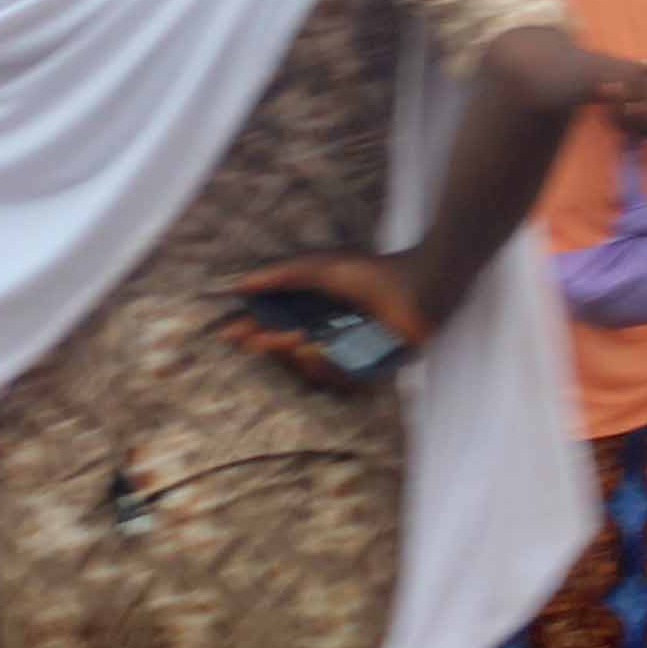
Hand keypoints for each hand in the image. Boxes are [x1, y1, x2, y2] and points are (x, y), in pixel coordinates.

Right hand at [220, 253, 431, 389]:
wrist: (419, 285)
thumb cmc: (372, 272)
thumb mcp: (320, 268)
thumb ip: (281, 274)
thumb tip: (240, 283)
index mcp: (317, 310)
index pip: (276, 325)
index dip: (251, 330)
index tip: (226, 334)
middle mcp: (330, 334)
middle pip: (289, 351)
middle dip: (271, 345)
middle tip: (260, 339)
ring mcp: (349, 353)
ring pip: (311, 369)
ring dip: (298, 357)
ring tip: (297, 340)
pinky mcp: (369, 370)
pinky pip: (340, 380)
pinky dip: (326, 367)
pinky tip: (319, 351)